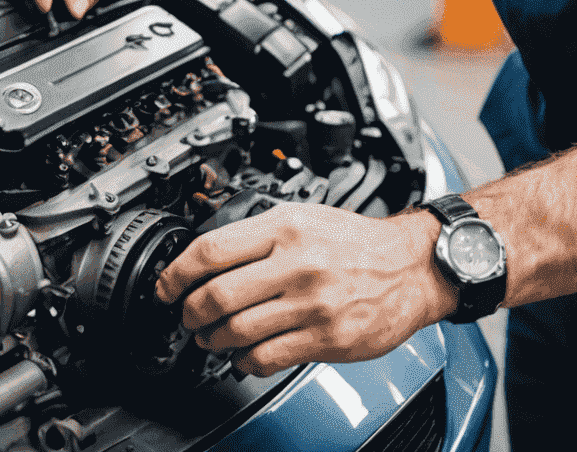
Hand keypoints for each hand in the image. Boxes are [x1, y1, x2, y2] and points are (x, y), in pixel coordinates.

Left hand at [154, 204, 456, 376]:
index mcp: (285, 227)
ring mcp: (311, 304)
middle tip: (185, 315)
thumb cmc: (355, 241)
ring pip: (238, 330)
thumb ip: (259, 232)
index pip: (213, 249)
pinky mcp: (325, 338)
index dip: (177, 272)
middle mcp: (296, 264)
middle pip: (218, 295)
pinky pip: (267, 357)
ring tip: (209, 337)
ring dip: (212, 340)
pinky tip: (242, 355)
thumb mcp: (304, 215)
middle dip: (190, 312)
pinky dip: (244, 361)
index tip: (166, 285)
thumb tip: (210, 254)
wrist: (410, 267)